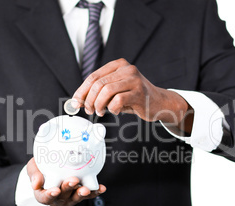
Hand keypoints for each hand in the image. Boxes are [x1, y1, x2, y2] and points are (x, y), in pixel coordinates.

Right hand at [26, 158, 105, 205]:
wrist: (50, 168)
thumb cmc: (41, 169)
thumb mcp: (33, 168)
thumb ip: (34, 175)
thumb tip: (35, 184)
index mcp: (43, 194)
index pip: (44, 198)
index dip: (50, 195)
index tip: (55, 190)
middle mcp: (57, 199)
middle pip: (62, 197)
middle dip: (68, 189)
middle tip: (73, 180)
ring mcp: (70, 197)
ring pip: (76, 198)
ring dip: (82, 193)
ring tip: (86, 188)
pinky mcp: (80, 194)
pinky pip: (89, 195)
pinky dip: (95, 192)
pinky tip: (101, 188)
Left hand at [72, 58, 193, 133]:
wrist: (159, 103)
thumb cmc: (134, 98)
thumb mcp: (116, 91)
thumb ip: (99, 92)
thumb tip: (77, 101)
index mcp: (119, 65)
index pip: (93, 76)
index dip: (81, 90)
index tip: (75, 102)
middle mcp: (127, 69)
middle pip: (98, 84)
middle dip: (89, 100)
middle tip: (88, 110)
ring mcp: (134, 80)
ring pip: (106, 91)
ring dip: (99, 105)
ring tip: (100, 112)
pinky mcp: (140, 92)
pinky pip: (118, 101)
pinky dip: (112, 109)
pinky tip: (115, 111)